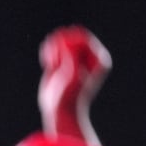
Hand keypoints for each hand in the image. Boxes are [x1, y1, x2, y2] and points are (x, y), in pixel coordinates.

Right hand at [38, 26, 109, 144]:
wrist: (61, 110)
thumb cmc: (69, 95)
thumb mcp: (72, 74)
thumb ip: (71, 54)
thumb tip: (66, 41)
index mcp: (98, 58)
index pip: (82, 37)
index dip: (68, 43)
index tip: (60, 56)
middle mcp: (89, 56)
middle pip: (72, 35)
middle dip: (59, 44)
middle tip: (53, 58)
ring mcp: (75, 58)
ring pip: (61, 39)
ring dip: (52, 48)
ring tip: (50, 63)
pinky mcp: (62, 60)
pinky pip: (53, 45)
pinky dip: (47, 50)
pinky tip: (47, 63)